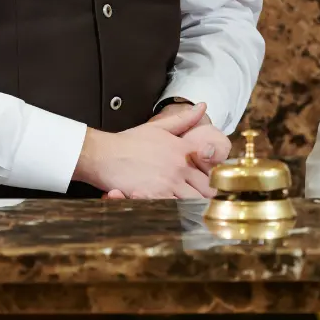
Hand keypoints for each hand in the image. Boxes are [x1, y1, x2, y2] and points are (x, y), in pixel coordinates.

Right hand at [75, 102, 216, 198]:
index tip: (212, 184)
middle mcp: (179, 167)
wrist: (104, 154)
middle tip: (203, 200)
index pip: (211, 168)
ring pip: (194, 202)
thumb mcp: (159, 127)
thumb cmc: (129, 142)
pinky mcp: (155, 197)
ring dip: (195, 206)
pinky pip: (175, 210)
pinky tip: (174, 212)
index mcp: (183, 150)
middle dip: (208, 197)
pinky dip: (178, 213)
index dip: (215, 179)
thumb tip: (203, 106)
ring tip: (190, 208)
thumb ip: (184, 119)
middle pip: (207, 190)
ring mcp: (168, 183)